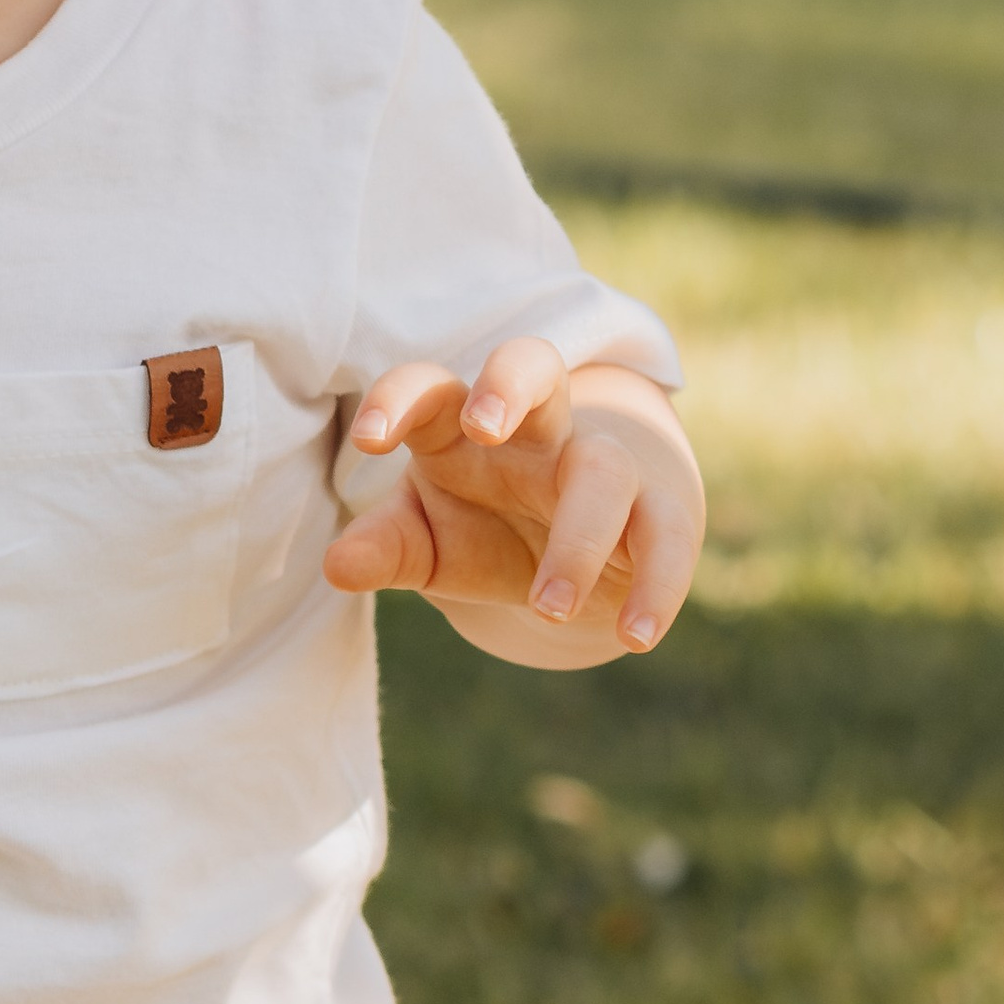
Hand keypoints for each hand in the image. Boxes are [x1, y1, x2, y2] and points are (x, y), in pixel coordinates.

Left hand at [321, 341, 701, 662]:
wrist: (579, 553)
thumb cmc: (483, 528)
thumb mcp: (425, 543)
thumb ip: (383, 548)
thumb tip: (336, 566)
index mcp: (461, 429)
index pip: (431, 389)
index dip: (400, 399)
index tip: (369, 440)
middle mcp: (534, 433)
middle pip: (535, 367)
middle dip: (509, 383)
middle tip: (483, 427)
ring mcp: (601, 466)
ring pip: (603, 469)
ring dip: (578, 538)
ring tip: (547, 605)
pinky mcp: (657, 513)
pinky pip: (667, 535)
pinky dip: (657, 586)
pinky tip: (635, 636)